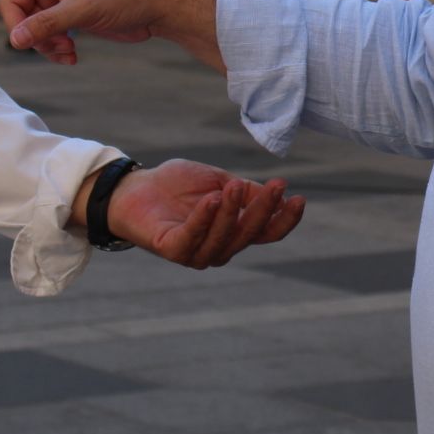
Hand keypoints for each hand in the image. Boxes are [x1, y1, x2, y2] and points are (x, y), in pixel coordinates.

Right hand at [0, 0, 219, 68]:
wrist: (155, 9)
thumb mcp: (83, 10)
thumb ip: (47, 24)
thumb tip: (14, 40)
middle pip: (11, 4)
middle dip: (26, 29)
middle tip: (49, 44)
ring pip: (26, 24)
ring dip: (42, 43)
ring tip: (67, 53)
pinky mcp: (65, 14)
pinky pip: (42, 33)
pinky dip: (52, 47)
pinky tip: (72, 56)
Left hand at [99, 159, 305, 266]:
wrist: (134, 187)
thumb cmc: (178, 185)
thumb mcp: (219, 181)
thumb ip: (246, 191)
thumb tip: (279, 195)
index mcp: (234, 232)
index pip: (268, 232)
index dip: (285, 219)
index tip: (298, 198)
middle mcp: (220, 247)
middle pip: (250, 234)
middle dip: (264, 211)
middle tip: (276, 186)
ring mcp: (196, 252)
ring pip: (224, 238)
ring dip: (233, 212)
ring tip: (236, 186)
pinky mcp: (172, 249)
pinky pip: (192, 237)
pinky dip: (204, 218)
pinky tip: (212, 198)